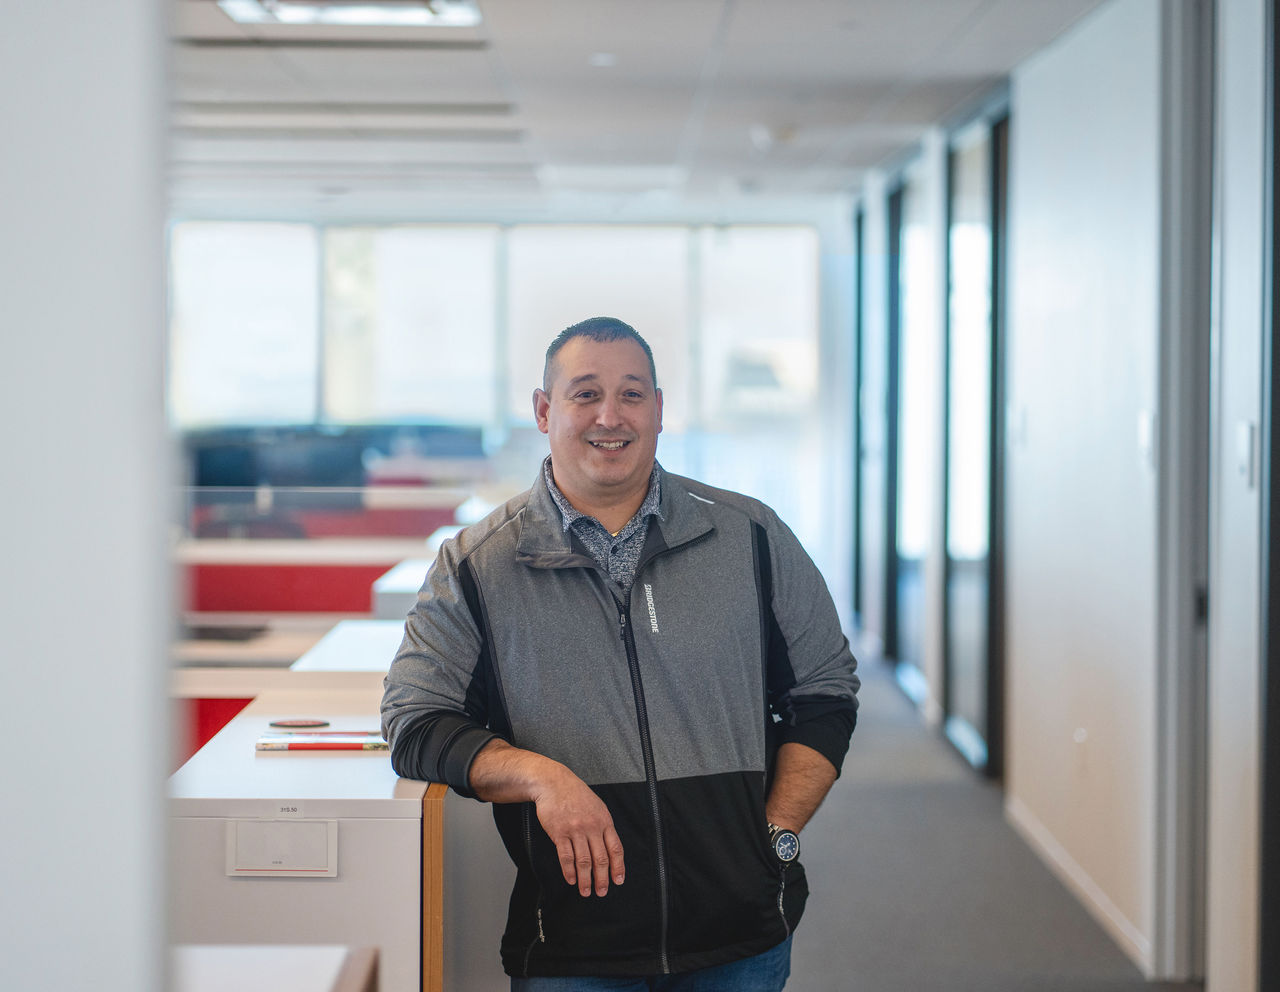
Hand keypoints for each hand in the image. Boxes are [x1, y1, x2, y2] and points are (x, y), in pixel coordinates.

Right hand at [468, 739, 624, 896]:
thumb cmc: (576, 794)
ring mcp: (575, 830)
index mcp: (604, 820)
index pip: (616, 849)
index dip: (618, 867)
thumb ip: (603, 826)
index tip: (618, 881)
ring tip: (586, 891)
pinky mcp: (559, 833)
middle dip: (602, 879)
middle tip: (601, 892)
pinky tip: (571, 880)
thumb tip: (609, 849)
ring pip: (583, 861)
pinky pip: (566, 857)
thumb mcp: (597, 806)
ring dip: (585, 880)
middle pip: (600, 859)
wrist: (554, 783)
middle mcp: (592, 827)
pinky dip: (569, 871)